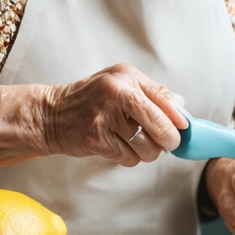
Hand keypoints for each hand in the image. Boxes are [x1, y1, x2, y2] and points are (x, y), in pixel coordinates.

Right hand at [42, 63, 186, 165]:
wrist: (50, 114)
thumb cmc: (91, 99)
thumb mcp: (119, 83)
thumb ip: (150, 93)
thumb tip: (181, 111)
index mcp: (127, 76)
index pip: (164, 98)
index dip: (178, 118)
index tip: (184, 129)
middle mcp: (118, 93)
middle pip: (160, 124)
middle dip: (169, 139)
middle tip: (169, 144)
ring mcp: (106, 117)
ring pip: (147, 145)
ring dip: (149, 151)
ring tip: (139, 145)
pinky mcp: (97, 139)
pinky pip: (129, 157)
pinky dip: (130, 157)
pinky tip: (120, 148)